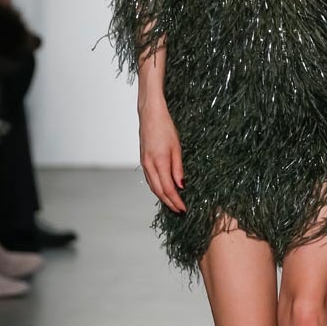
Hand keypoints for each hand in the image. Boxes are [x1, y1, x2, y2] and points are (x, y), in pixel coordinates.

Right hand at [138, 97, 185, 212]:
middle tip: (179, 210)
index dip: (176, 201)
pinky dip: (157, 188)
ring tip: (172, 204)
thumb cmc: (164, 127)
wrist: (150, 115)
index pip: (168, 189)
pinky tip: (163, 190)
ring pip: (153, 187)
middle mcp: (149, 165)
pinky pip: (150, 179)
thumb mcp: (176, 147)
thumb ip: (178, 168)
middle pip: (159, 191)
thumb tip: (181, 185)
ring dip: (163, 197)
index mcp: (159, 162)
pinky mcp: (143, 160)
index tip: (183, 208)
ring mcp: (144, 163)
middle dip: (169, 203)